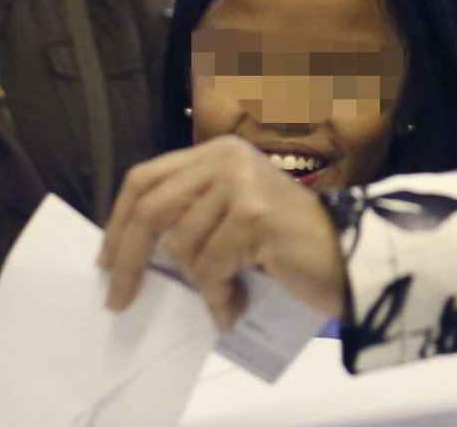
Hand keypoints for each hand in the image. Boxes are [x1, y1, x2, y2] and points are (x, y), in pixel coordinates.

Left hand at [97, 136, 346, 330]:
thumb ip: (191, 216)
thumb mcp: (233, 216)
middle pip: (152, 209)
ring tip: (227, 295)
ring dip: (201, 283)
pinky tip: (238, 305)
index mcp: (218, 152)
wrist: (350, 256)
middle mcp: (227, 159)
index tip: (105, 261)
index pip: (146, 178)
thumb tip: (127, 253)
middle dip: (127, 260)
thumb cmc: (290, 244)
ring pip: (182, 246)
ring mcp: (241, 184)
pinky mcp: (253, 214)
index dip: (118, 221)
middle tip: (118, 300)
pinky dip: (220, 295)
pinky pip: (211, 266)